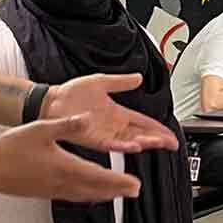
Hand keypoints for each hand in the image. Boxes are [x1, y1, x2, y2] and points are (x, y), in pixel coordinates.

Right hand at [0, 117, 143, 201]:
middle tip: (134, 192)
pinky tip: (86, 193)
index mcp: (65, 167)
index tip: (136, 185)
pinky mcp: (42, 193)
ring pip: (84, 195)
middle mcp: (61, 183)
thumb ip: (66, 125)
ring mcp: (51, 191)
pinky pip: (71, 196)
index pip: (99, 176)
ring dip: (103, 195)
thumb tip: (88, 118)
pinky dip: (85, 195)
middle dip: (117, 191)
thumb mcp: (40, 129)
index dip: (119, 182)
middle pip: (96, 190)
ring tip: (117, 194)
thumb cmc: (11, 147)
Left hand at [43, 75, 178, 153]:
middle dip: (157, 139)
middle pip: (141, 134)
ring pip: (129, 141)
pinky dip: (122, 145)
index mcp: (117, 113)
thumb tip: (139, 77)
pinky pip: (110, 144)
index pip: (144, 122)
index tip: (171, 136)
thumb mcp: (102, 82)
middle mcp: (113, 126)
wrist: (51, 101)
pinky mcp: (92, 138)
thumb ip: (121, 82)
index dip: (159, 129)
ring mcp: (103, 133)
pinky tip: (134, 145)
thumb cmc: (71, 93)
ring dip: (144, 143)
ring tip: (157, 143)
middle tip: (170, 143)